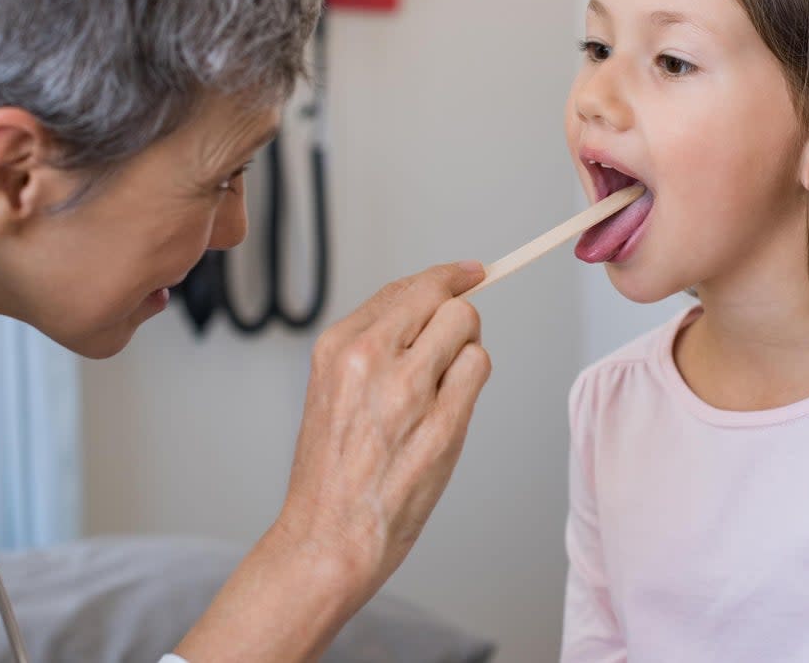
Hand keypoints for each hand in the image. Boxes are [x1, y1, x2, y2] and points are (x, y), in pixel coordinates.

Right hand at [175, 261, 489, 662]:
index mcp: (338, 345)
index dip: (444, 277)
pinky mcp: (442, 422)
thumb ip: (373, 344)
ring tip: (443, 386)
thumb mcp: (332, 389)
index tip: (469, 272)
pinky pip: (479, 366)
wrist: (329, 535)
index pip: (405, 288)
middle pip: (442, 298)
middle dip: (458, 313)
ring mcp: (408, 389)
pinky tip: (451, 405)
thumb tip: (426, 303)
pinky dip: (474, 377)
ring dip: (466, 348)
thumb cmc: (332, 470)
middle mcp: (370, 358)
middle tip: (454, 343)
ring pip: (466, 325)